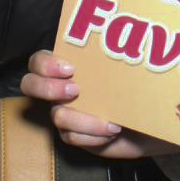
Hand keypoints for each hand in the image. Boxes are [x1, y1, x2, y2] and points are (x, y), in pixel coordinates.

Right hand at [20, 49, 177, 159]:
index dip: (45, 64)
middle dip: (48, 87)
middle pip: (30, 84)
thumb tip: (124, 43)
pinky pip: (72, 137)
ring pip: (57, 116)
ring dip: (85, 119)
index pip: (39, 60)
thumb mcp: (126, 71)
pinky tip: (112, 132)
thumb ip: (116, 58)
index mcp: (68, 67)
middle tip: (75, 90)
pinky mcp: (75, 135)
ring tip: (111, 122)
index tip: (70, 68)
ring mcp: (65, 113)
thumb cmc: (136, 88)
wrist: (149, 120)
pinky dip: (93, 135)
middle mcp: (60, 89)